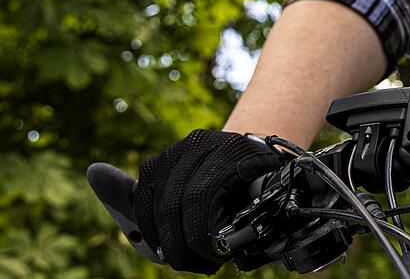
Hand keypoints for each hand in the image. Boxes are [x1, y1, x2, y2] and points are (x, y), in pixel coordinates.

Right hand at [134, 129, 284, 273]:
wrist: (246, 150)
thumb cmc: (259, 176)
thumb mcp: (268, 191)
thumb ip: (255, 217)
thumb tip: (240, 257)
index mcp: (230, 148)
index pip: (200, 197)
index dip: (200, 236)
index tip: (214, 258)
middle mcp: (197, 144)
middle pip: (171, 204)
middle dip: (180, 246)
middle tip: (200, 265)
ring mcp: (173, 151)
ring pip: (153, 206)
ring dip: (164, 241)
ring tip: (187, 258)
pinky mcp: (155, 162)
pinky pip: (141, 201)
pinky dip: (150, 229)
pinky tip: (167, 245)